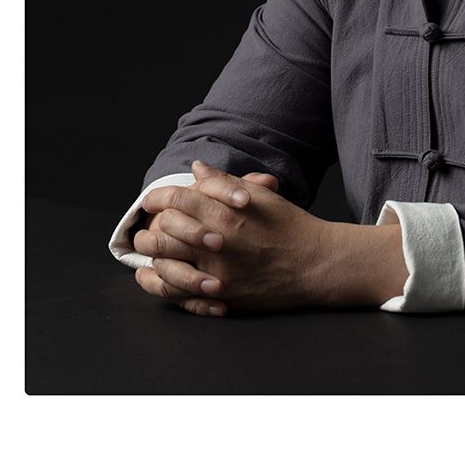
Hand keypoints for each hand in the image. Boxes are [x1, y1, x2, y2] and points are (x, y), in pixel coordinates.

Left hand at [134, 161, 330, 313]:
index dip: (158, 197)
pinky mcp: (221, 294)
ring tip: (152, 249)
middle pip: (162, 230)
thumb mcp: (260, 196)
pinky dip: (161, 283)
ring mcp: (216, 271)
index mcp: (224, 211)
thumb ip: (223, 183)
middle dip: (150, 225)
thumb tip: (197, 169)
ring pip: (164, 262)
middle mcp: (216, 241)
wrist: (314, 263)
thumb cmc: (289, 226)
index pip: (175, 199)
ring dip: (152, 254)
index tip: (153, 200)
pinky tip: (158, 275)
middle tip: (149, 224)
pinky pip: (177, 292)